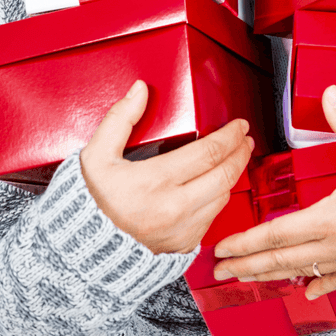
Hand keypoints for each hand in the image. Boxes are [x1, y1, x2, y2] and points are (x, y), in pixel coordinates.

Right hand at [80, 80, 254, 254]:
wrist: (90, 245)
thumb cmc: (94, 201)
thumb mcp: (97, 156)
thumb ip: (120, 119)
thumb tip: (140, 90)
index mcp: (155, 182)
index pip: (208, 153)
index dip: (229, 136)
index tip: (238, 126)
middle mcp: (174, 207)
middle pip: (225, 174)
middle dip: (240, 152)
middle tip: (245, 139)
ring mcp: (183, 228)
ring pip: (224, 195)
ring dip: (234, 174)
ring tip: (235, 157)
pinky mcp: (186, 242)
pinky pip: (214, 216)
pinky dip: (220, 196)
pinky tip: (218, 183)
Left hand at [213, 85, 335, 298]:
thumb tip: (330, 93)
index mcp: (327, 219)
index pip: (273, 234)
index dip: (245, 242)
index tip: (222, 248)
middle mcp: (334, 246)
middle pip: (281, 259)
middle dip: (248, 266)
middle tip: (221, 272)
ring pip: (304, 272)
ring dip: (274, 276)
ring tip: (251, 279)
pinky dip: (321, 285)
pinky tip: (309, 291)